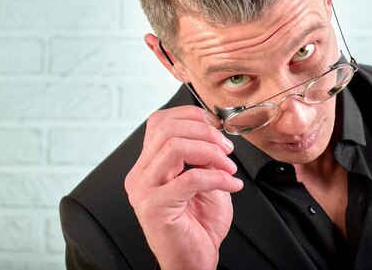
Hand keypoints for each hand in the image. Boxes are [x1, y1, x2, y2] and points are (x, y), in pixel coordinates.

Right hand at [125, 105, 242, 269]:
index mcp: (148, 164)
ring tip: (228, 168)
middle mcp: (140, 174)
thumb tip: (215, 131)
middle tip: (227, 149)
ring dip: (211, 153)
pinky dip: (218, 177)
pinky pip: (190, 178)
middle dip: (205, 132)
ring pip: (175, 147)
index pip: (159, 121)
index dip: (192, 116)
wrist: (193, 261)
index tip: (217, 126)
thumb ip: (204, 154)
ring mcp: (143, 190)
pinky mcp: (154, 207)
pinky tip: (231, 185)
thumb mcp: (205, 179)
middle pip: (167, 129)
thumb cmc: (199, 224)